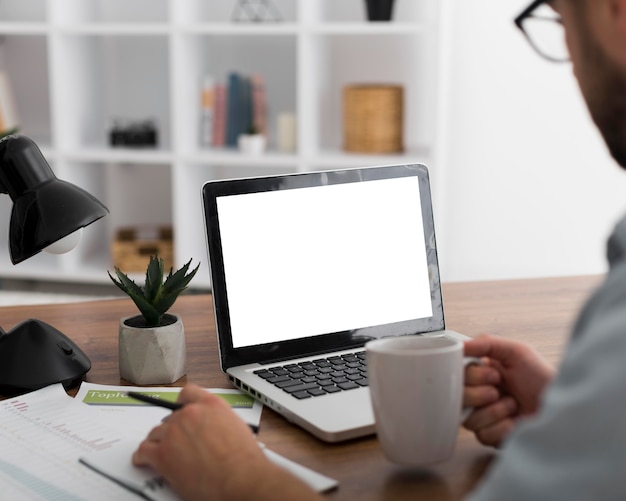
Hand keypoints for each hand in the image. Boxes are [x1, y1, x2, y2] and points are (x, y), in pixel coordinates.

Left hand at [132, 384, 321, 500]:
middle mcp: (190, 414)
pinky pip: (144, 451)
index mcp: (211, 405)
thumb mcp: (238, 427)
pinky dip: (142, 457)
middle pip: (170, 417)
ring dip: (158, 442)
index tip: (178, 409)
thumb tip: (213, 430)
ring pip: (155, 433)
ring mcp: (174, 433)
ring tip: (159, 451)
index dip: (181, 403)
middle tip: (176, 442)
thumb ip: (220, 422)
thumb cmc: (244, 460)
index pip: (188, 394)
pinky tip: (143, 460)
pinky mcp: (162, 454)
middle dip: (172, 430)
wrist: (240, 479)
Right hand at [463, 334, 554, 447]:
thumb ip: (485, 343)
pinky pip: (482, 435)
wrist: (563, 408)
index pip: (457, 375)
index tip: (492, 374)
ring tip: (511, 405)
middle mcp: (480, 395)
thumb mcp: (516, 351)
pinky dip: (500, 427)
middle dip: (480, 394)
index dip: (472, 376)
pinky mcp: (493, 436)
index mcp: (481, 373)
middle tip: (499, 389)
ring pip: (468, 419)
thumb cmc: (543, 379)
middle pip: (457, 397)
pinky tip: (513, 421)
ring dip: (493, 411)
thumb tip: (459, 345)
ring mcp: (485, 417)